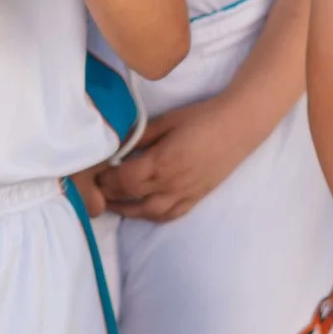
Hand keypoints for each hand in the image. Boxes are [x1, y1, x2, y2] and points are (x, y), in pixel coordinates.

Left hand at [98, 87, 274, 222]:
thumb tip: (117, 146)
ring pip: (149, 213)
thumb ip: (141, 136)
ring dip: (126, 210)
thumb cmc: (202, 117)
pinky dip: (151, 216)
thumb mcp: (167, 121)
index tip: (94, 173)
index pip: (125, 179)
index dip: (106, 179)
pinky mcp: (196, 198)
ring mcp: (185, 193)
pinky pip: (170, 215)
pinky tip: (141, 211)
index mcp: (162, 161)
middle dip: (109, 193)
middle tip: (94, 188)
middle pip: (132, 196)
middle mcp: (171, 183)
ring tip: (111, 204)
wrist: (238, 126)